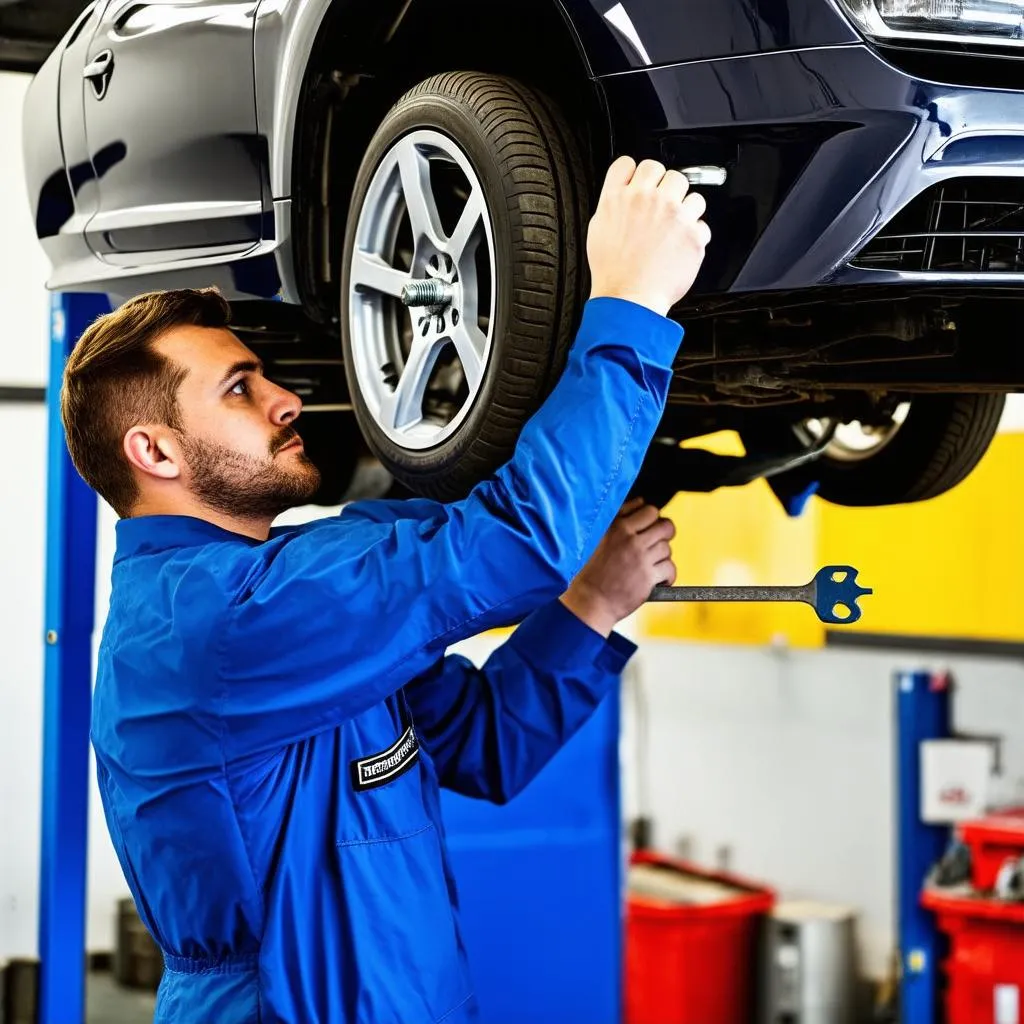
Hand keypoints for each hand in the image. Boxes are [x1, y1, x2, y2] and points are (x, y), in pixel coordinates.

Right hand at [559, 497, 676, 636]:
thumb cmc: (589, 571)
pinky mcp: (648, 577)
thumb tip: (640, 502)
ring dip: (662, 557)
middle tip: (656, 544)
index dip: (651, 519)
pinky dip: (668, 576)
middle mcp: (629, 539)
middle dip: (664, 534)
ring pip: (667, 548)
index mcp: (616, 527)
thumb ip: (617, 518)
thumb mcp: (597, 537)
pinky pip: (670, 568)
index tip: (647, 529)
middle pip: (665, 526)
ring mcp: (640, 557)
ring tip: (651, 565)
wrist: (589, 601)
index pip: (648, 509)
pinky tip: (658, 580)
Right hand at [586, 156, 710, 317]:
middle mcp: (647, 199)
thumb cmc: (613, 273)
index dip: (636, 173)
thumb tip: (624, 195)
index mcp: (619, 197)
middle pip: (666, 171)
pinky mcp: (693, 233)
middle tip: (660, 210)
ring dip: (685, 209)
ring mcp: (673, 214)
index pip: (630, 163)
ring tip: (674, 229)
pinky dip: (694, 235)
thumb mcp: (598, 230)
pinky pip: (702, 224)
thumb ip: (613, 205)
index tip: (640, 183)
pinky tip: (680, 246)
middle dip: (665, 189)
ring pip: (691, 193)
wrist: (629, 298)